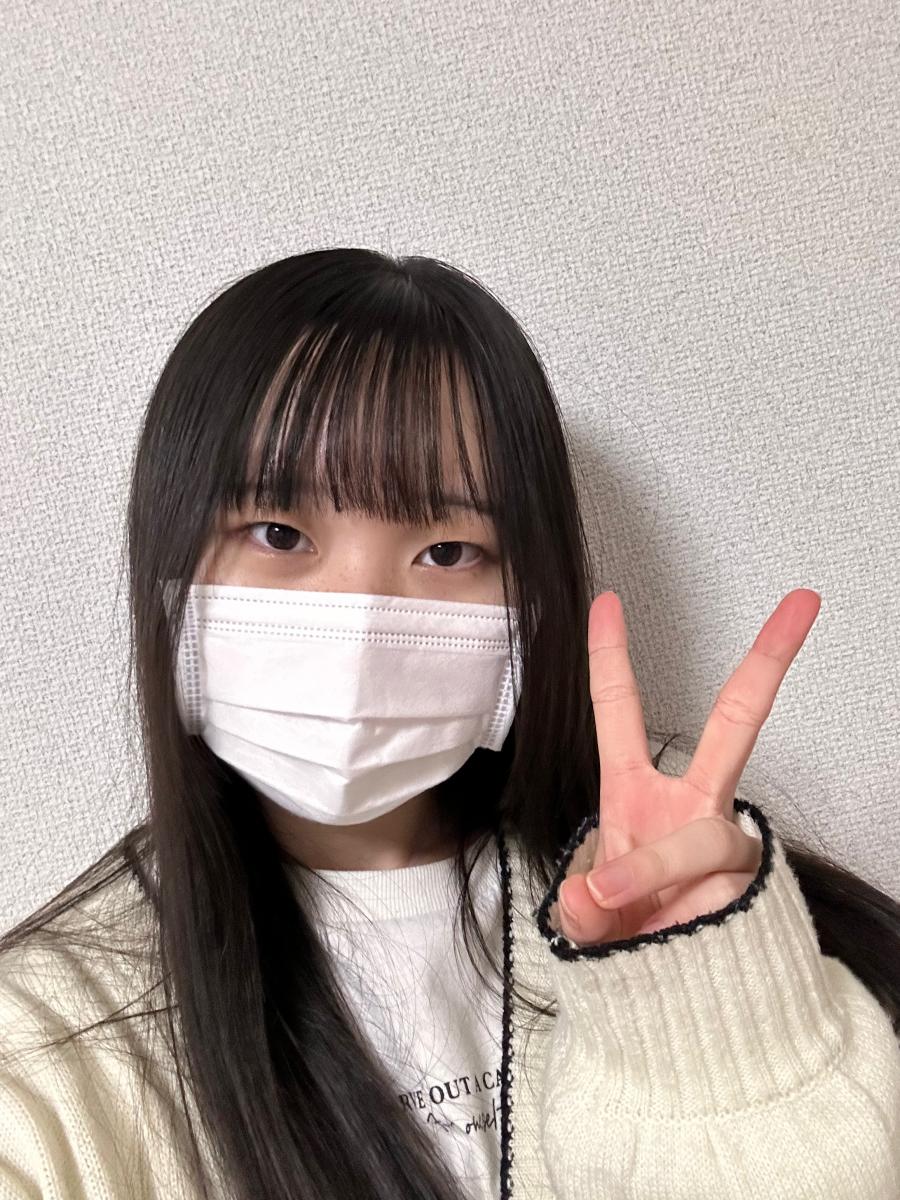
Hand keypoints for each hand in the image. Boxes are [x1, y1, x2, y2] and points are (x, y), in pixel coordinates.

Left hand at [555, 588, 821, 944]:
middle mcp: (692, 805)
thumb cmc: (631, 939)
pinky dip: (681, 917)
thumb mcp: (590, 921)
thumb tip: (594, 897)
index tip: (606, 601)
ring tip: (614, 904)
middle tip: (801, 605)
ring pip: (704, 837)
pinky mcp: (754, 888)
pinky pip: (718, 892)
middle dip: (768, 663)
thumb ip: (582, 909)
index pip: (621, 711)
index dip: (610, 656)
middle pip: (737, 723)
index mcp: (636, 792)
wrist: (677, 1005)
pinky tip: (671, 939)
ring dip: (655, 870)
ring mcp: (728, 845)